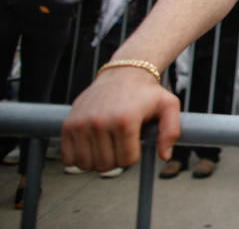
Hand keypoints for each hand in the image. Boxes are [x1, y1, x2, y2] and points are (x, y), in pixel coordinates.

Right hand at [60, 68, 180, 171]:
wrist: (123, 72)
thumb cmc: (147, 92)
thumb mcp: (169, 106)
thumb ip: (171, 132)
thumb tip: (164, 157)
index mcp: (125, 120)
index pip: (126, 160)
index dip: (132, 157)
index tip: (134, 145)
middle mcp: (101, 121)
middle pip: (106, 165)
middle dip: (116, 161)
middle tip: (120, 146)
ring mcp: (82, 123)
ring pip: (86, 164)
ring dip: (97, 161)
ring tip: (106, 147)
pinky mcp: (68, 123)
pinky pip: (68, 158)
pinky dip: (78, 159)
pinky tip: (90, 148)